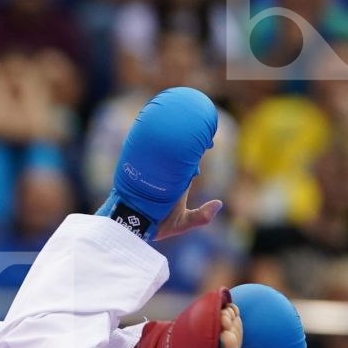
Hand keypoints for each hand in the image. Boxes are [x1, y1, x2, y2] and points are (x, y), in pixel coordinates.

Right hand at [99, 86, 219, 238]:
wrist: (127, 225)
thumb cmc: (156, 224)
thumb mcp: (181, 223)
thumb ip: (200, 217)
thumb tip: (219, 202)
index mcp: (178, 181)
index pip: (191, 160)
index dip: (200, 148)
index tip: (208, 141)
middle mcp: (166, 173)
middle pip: (178, 151)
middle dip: (186, 140)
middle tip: (193, 128)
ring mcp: (150, 170)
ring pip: (161, 148)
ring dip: (165, 136)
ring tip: (170, 122)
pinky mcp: (135, 168)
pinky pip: (142, 150)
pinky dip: (144, 139)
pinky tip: (147, 126)